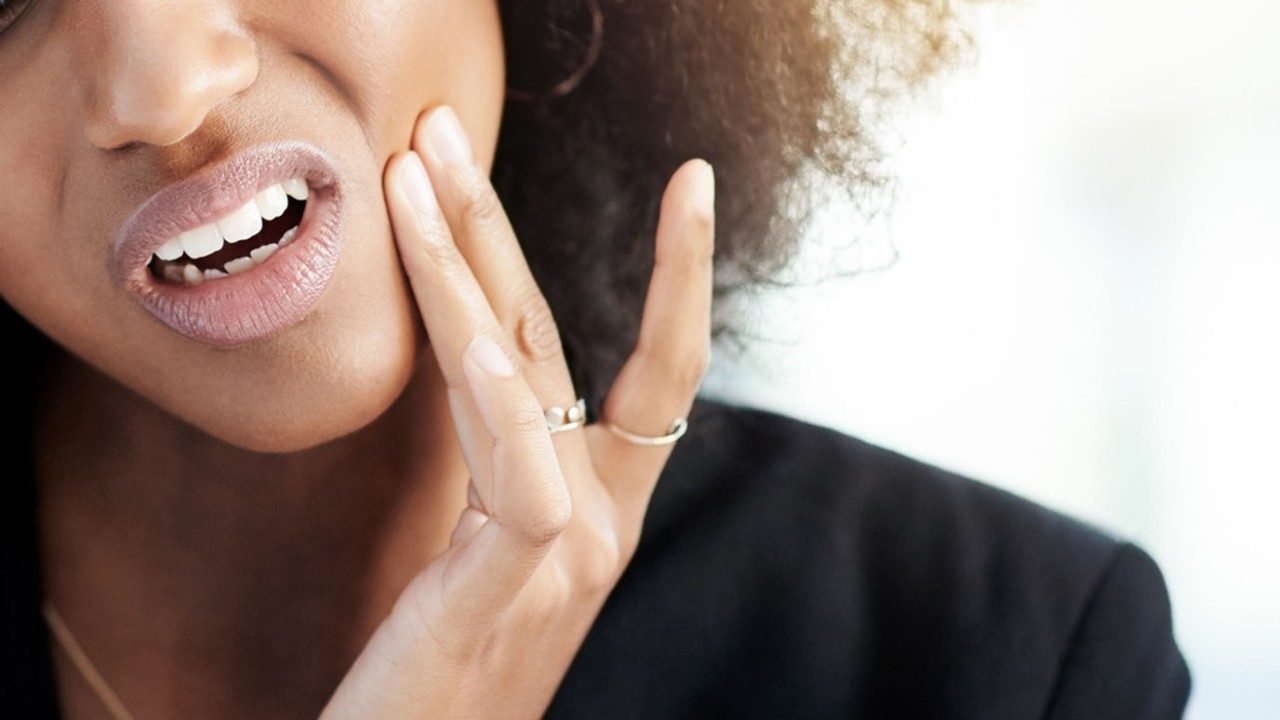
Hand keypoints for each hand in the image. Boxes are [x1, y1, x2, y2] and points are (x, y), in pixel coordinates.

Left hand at [319, 105, 715, 718]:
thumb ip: (502, 463)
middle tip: (445, 128)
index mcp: (593, 506)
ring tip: (417, 171)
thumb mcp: (481, 553)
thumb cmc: (442, 680)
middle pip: (553, 339)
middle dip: (498, 223)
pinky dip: (499, 399)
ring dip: (465, 265)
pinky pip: (517, 479)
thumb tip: (486, 363)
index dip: (676, 275)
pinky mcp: (513, 592)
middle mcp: (596, 519)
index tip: (692, 185)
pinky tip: (471, 334)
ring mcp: (567, 556)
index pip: (648, 367)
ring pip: (524, 378)